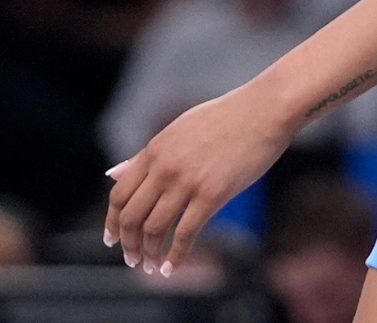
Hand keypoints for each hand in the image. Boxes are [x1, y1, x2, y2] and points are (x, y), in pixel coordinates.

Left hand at [103, 87, 289, 274]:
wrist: (264, 109)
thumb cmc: (225, 117)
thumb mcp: (178, 130)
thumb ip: (147, 155)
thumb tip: (114, 173)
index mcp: (155, 150)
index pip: (119, 194)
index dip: (112, 222)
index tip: (113, 239)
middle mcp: (165, 167)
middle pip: (132, 216)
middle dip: (128, 244)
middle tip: (132, 259)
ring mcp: (187, 181)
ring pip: (154, 228)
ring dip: (149, 253)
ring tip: (152, 266)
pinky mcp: (212, 194)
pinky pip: (185, 233)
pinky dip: (175, 256)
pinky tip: (172, 268)